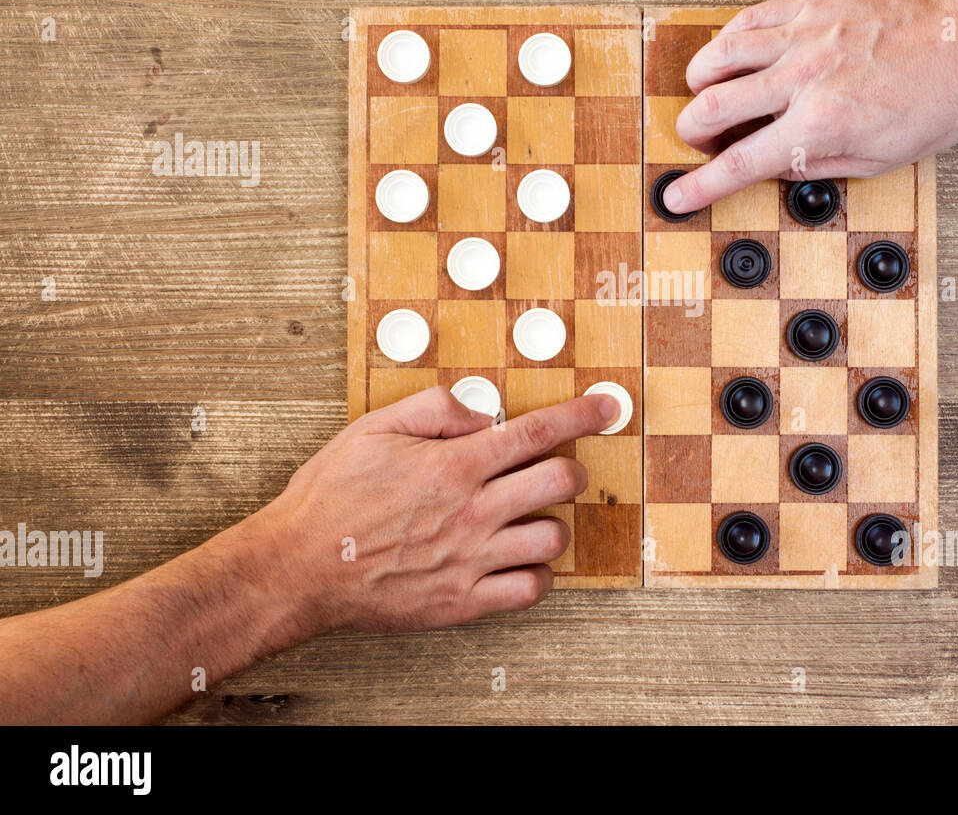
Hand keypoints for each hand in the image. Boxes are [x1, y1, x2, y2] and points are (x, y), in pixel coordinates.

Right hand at [246, 386, 620, 634]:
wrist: (297, 568)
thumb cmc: (330, 499)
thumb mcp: (374, 429)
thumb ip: (435, 408)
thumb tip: (482, 408)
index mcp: (454, 465)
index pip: (537, 432)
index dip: (582, 416)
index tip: (608, 409)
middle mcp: (472, 511)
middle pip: (561, 481)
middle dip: (570, 468)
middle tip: (556, 469)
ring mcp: (472, 559)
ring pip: (554, 537)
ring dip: (551, 521)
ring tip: (527, 517)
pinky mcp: (464, 601)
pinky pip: (531, 590)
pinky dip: (536, 574)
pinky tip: (517, 560)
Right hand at [663, 0, 957, 212]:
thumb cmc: (935, 102)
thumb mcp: (877, 161)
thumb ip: (816, 166)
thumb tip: (774, 168)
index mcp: (820, 126)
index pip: (739, 164)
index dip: (699, 186)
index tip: (676, 197)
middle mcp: (804, 78)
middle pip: (713, 107)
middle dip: (693, 132)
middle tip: (701, 140)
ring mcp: (805, 35)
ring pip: (719, 55)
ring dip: (702, 82)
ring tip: (708, 94)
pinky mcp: (811, 2)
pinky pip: (748, 19)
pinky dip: (728, 41)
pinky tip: (733, 54)